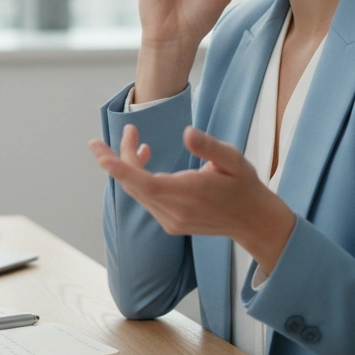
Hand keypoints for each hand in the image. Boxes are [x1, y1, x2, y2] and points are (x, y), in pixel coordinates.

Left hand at [89, 124, 295, 270]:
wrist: (254, 221)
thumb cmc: (244, 186)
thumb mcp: (233, 160)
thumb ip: (209, 147)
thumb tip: (186, 133)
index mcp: (187, 194)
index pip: (144, 183)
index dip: (120, 168)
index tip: (100, 156)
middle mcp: (173, 212)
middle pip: (134, 185)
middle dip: (119, 158)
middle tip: (121, 131)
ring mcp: (170, 220)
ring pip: (138, 191)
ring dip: (130, 166)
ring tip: (134, 138)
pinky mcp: (171, 223)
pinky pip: (146, 198)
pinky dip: (139, 179)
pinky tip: (146, 159)